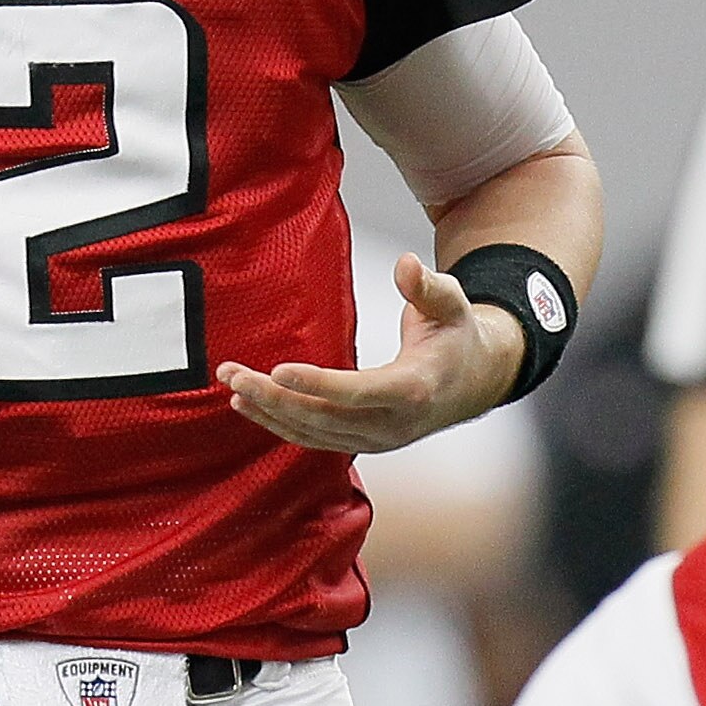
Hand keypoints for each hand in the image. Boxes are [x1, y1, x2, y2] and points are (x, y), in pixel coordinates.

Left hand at [215, 252, 524, 452]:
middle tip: (233, 373)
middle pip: (325, 416)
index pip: (359, 392)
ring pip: (314, 432)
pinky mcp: (362, 441)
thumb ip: (428, 286)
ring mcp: (377, 439)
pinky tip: (248, 405)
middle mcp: (393, 424)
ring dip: (268, 411)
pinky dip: (280, 424)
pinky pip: (315, 438)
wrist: (474, 382)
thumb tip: (406, 264)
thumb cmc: (457, 334)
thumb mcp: (452, 304)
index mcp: (414, 390)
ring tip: (231, 385)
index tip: (278, 370)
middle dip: (275, 397)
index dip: (318, 384)